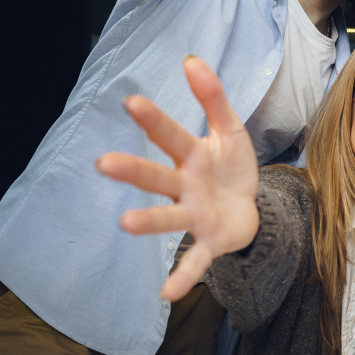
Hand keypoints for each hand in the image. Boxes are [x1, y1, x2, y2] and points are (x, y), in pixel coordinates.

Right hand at [97, 57, 258, 301]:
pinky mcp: (210, 241)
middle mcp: (185, 187)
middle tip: (104, 163)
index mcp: (191, 156)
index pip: (172, 136)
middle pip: (158, 177)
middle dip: (134, 170)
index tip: (132, 101)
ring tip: (126, 224)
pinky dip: (183, 277)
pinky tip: (167, 295)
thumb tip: (192, 60)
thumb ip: (213, 98)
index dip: (155, 120)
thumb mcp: (230, 130)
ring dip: (150, 222)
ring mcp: (194, 216)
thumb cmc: (230, 167)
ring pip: (170, 218)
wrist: (251, 207)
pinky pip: (196, 261)